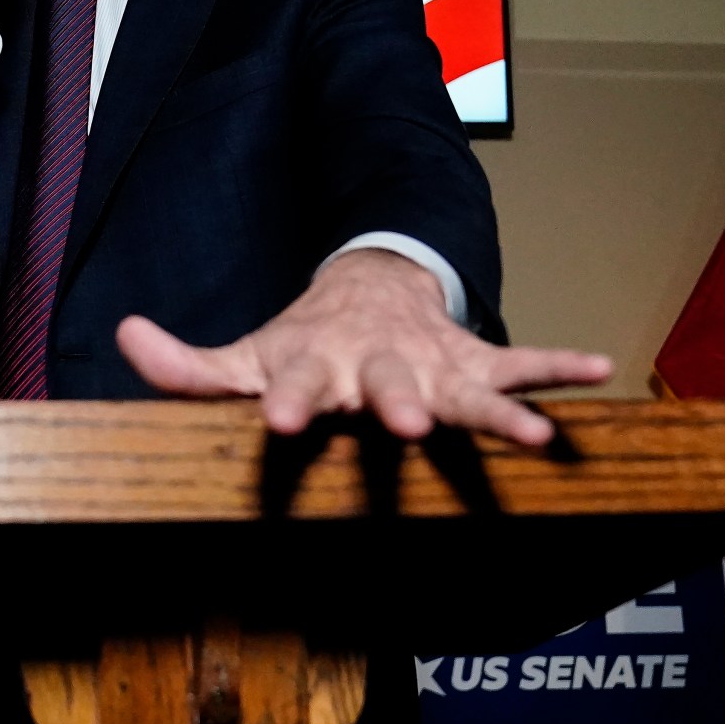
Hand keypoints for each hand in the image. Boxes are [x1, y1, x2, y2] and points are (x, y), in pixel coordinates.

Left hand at [116, 249, 613, 443]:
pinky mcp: (473, 361)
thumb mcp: (243, 354)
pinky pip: (520, 363)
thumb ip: (185, 364)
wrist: (369, 288)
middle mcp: (376, 365)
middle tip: (412, 430)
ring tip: (534, 435)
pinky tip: (599, 369)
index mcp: (315, 367)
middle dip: (400, 406)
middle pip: (389, 388)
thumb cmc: (301, 344)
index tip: (286, 426)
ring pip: (465, 388)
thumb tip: (125, 335)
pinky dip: (559, 368)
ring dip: (496, 409)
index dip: (290, 405)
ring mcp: (430, 363)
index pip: (296, 388)